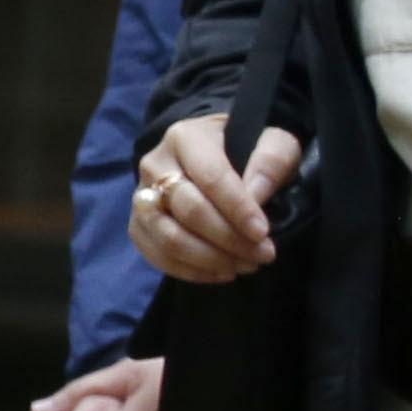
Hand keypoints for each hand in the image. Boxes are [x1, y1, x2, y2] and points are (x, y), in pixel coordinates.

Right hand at [132, 115, 299, 282]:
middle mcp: (155, 165)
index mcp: (187, 138)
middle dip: (229, 238)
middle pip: (188, 210)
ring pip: (168, 237)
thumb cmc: (248, 145)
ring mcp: (141, 196)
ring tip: (245, 266)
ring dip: (209, 259)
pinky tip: (221, 272)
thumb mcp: (272, 141)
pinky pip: (156, 254)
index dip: (238, 209)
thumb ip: (270, 162)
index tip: (263, 232)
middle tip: (263, 254)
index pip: (211, 177)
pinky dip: (190, 270)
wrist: (216, 150)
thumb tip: (256, 197)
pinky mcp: (138, 224)